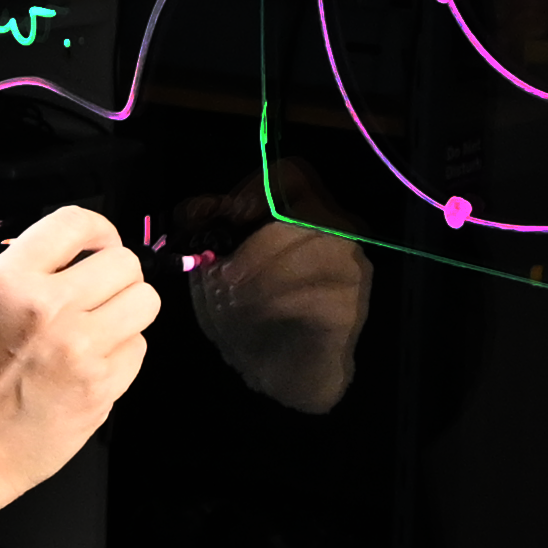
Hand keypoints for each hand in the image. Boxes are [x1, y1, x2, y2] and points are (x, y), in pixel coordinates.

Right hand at [0, 209, 157, 536]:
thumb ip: (26, 274)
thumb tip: (77, 256)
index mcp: (10, 281)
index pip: (75, 223)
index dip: (99, 230)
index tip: (101, 243)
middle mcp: (48, 308)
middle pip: (125, 264)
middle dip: (116, 276)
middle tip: (101, 293)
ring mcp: (79, 350)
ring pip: (144, 303)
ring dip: (127, 312)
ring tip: (101, 328)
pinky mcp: (100, 388)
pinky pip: (138, 350)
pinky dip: (121, 355)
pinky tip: (91, 366)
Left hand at [183, 201, 370, 414]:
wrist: (276, 372)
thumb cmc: (248, 313)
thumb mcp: (212, 271)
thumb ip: (205, 236)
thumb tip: (195, 212)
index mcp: (299, 212)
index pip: (291, 174)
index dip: (257, 189)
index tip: (227, 217)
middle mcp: (333, 231)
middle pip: (305, 212)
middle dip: (257, 244)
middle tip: (224, 275)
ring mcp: (348, 268)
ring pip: (318, 250)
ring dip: (268, 275)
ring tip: (236, 300)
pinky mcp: (352, 307)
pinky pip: (322, 295)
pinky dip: (283, 304)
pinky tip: (261, 316)